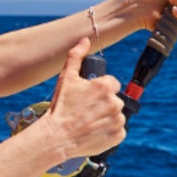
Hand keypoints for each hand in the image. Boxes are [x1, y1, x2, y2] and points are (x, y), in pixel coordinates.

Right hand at [44, 38, 125, 160]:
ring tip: (88, 121)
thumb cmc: (61, 106)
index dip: (98, 89)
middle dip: (102, 103)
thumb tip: (85, 40)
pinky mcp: (119, 135)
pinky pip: (118, 129)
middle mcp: (115, 102)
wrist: (58, 136)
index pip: (111, 83)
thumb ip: (76, 56)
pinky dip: (109, 130)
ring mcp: (118, 120)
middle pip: (113, 99)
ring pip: (116, 114)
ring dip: (106, 116)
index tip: (88, 96)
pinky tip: (94, 130)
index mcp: (105, 86)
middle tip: (85, 109)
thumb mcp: (66, 78)